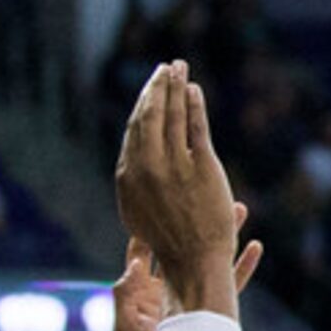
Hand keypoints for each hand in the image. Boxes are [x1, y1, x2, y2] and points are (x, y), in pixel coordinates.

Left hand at [111, 206, 260, 330]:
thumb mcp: (125, 327)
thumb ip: (124, 295)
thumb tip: (134, 264)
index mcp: (146, 288)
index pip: (146, 247)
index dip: (151, 224)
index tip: (157, 198)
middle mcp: (172, 285)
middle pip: (183, 241)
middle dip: (193, 217)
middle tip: (204, 192)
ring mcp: (195, 293)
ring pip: (212, 254)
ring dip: (225, 232)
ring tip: (239, 207)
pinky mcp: (216, 305)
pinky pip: (234, 281)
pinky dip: (245, 264)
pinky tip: (256, 246)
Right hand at [113, 63, 243, 314]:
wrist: (194, 262)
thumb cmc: (169, 245)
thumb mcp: (140, 214)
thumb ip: (135, 184)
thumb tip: (132, 162)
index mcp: (128, 178)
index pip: (134, 132)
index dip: (141, 107)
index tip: (149, 90)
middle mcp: (147, 167)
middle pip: (149, 117)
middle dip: (156, 88)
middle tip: (163, 69)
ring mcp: (174, 165)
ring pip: (172, 116)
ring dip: (174, 87)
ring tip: (178, 68)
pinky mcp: (202, 166)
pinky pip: (195, 126)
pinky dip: (193, 104)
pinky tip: (193, 89)